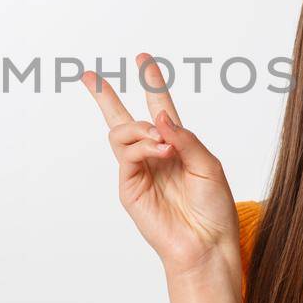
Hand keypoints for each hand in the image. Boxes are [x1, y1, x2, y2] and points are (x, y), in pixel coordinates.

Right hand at [80, 53, 240, 277]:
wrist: (208, 244)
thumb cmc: (214, 209)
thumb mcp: (209, 165)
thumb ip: (186, 138)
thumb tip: (159, 116)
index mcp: (175, 146)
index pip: (159, 107)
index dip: (151, 81)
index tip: (143, 58)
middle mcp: (153, 155)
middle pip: (122, 118)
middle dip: (104, 96)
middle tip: (88, 76)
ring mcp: (139, 171)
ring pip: (121, 133)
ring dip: (140, 129)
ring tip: (161, 140)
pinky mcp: (130, 188)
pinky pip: (127, 156)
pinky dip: (143, 147)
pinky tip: (161, 151)